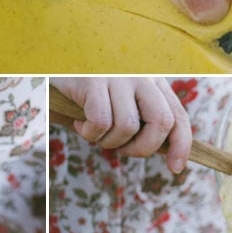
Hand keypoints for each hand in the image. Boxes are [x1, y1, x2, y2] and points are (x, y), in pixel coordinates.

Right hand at [50, 77, 191, 172]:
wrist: (50, 64)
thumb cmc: (84, 91)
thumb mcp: (117, 102)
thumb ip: (139, 119)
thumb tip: (159, 150)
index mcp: (151, 80)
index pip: (178, 115)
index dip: (182, 145)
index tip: (175, 168)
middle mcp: (139, 74)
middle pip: (162, 122)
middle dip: (143, 148)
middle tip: (121, 151)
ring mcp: (117, 76)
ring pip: (128, 127)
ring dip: (108, 141)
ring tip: (91, 131)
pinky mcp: (93, 80)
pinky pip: (101, 123)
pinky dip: (89, 133)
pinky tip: (78, 123)